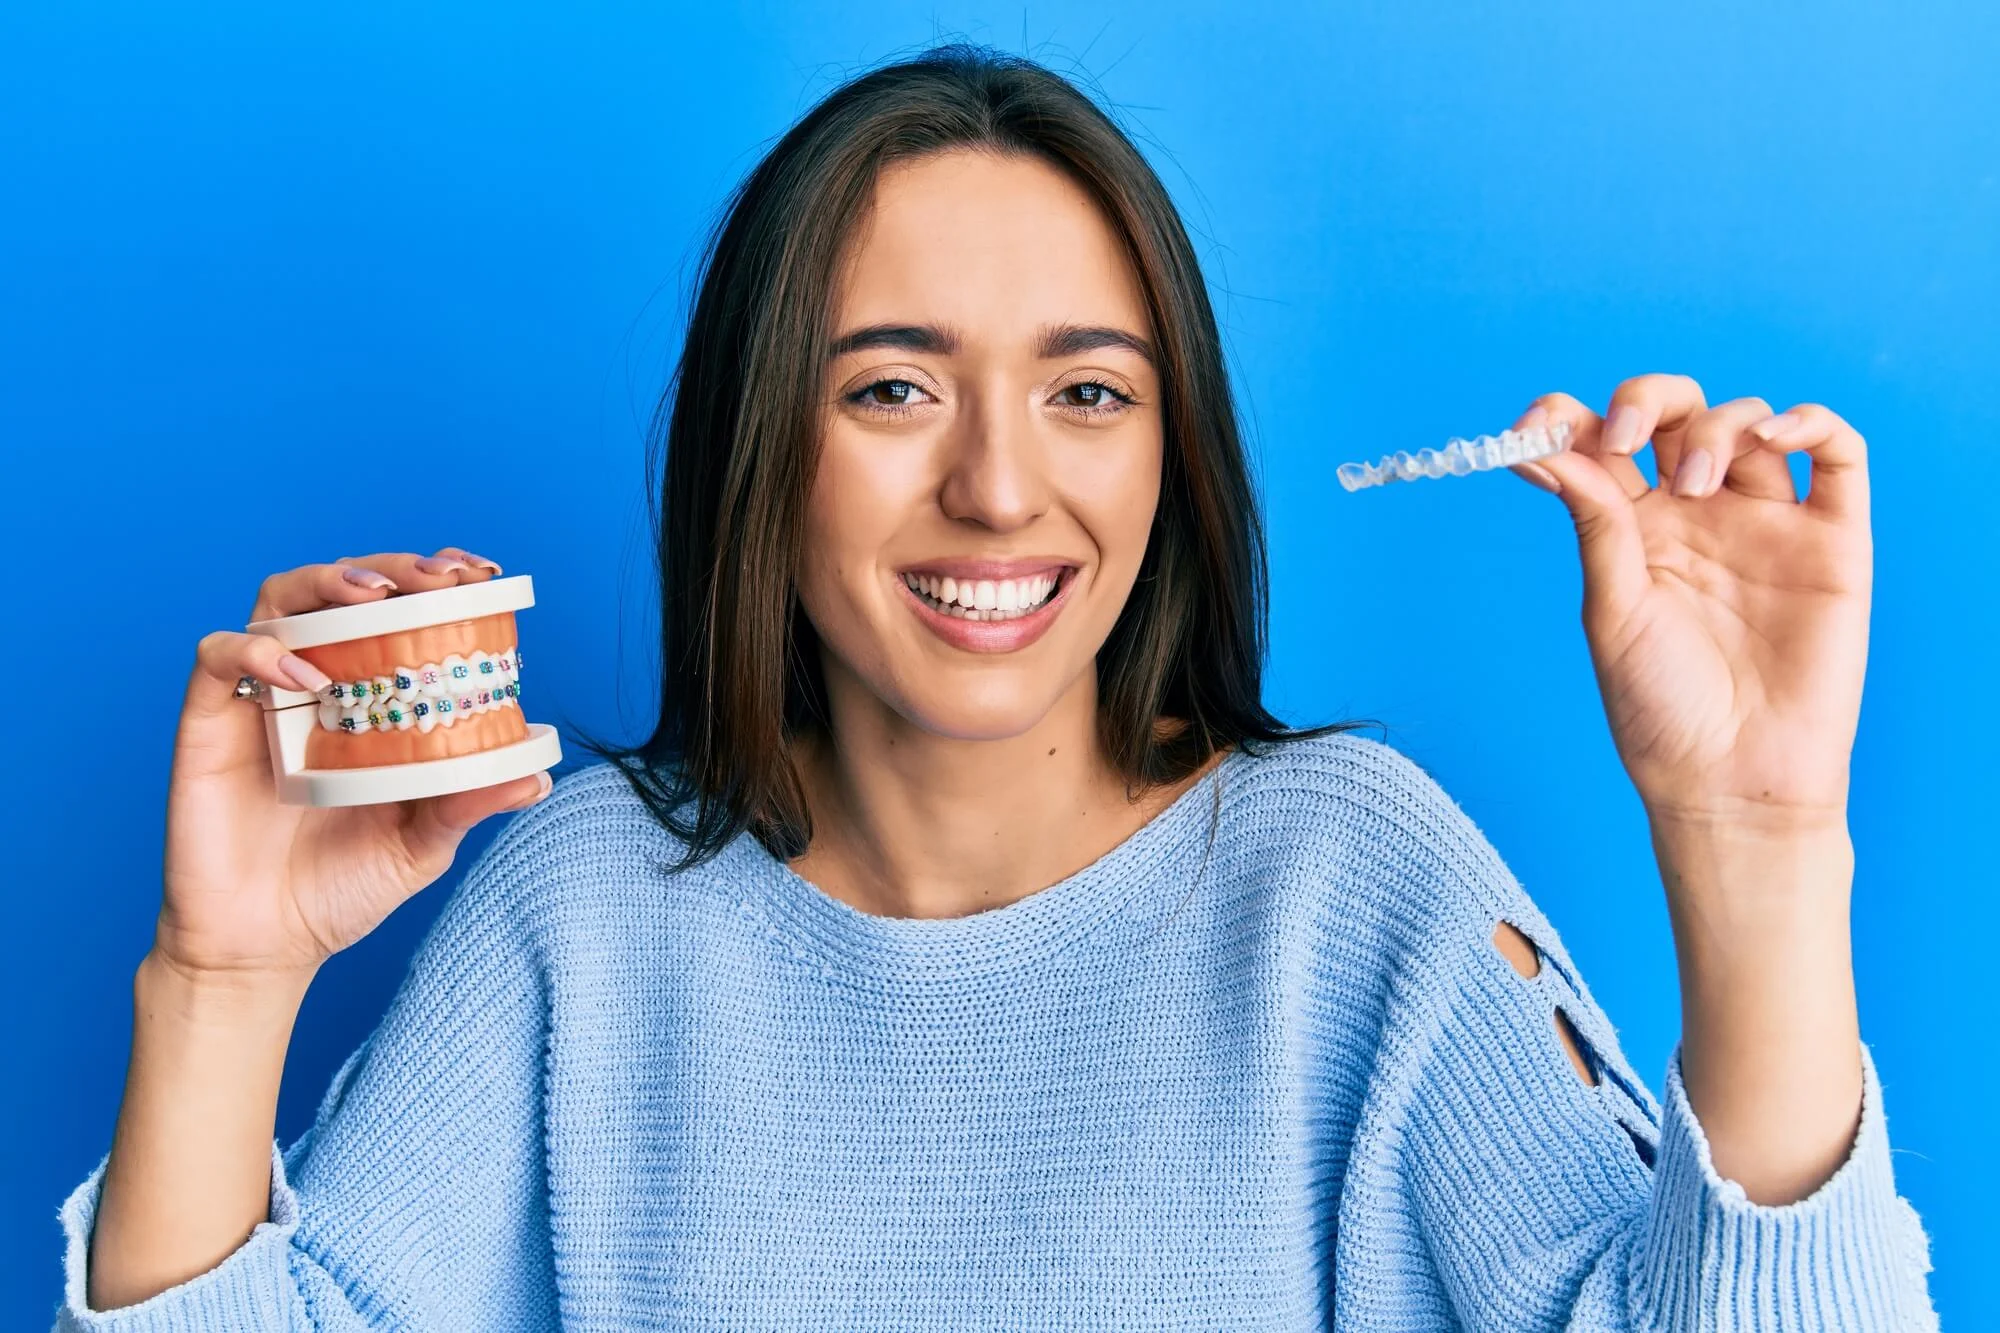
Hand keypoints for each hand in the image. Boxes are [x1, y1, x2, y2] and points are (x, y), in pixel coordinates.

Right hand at [157, 546, 549, 983]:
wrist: (263, 948)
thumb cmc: (342, 888)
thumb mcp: (421, 845)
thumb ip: (469, 802)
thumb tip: (538, 775)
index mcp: (371, 699)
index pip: (399, 611)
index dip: (433, 578)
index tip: (478, 573)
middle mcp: (316, 683)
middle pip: (344, 589)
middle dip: (393, 569)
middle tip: (438, 578)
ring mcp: (261, 698)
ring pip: (280, 599)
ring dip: (327, 581)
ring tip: (374, 598)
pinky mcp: (207, 721)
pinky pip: (219, 656)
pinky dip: (257, 648)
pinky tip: (302, 671)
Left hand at [1509, 374, 1870, 833]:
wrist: (1733, 779)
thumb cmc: (1661, 709)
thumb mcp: (1613, 610)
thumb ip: (1596, 525)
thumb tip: (1548, 447)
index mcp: (1632, 529)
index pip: (1603, 443)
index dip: (1569, 417)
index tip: (1537, 421)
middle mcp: (1698, 515)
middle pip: (1676, 414)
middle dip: (1646, 400)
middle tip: (1625, 439)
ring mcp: (1765, 521)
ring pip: (1748, 422)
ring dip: (1715, 428)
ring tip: (1694, 487)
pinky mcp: (1832, 540)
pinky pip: (1840, 455)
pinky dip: (1811, 423)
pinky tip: (1773, 438)